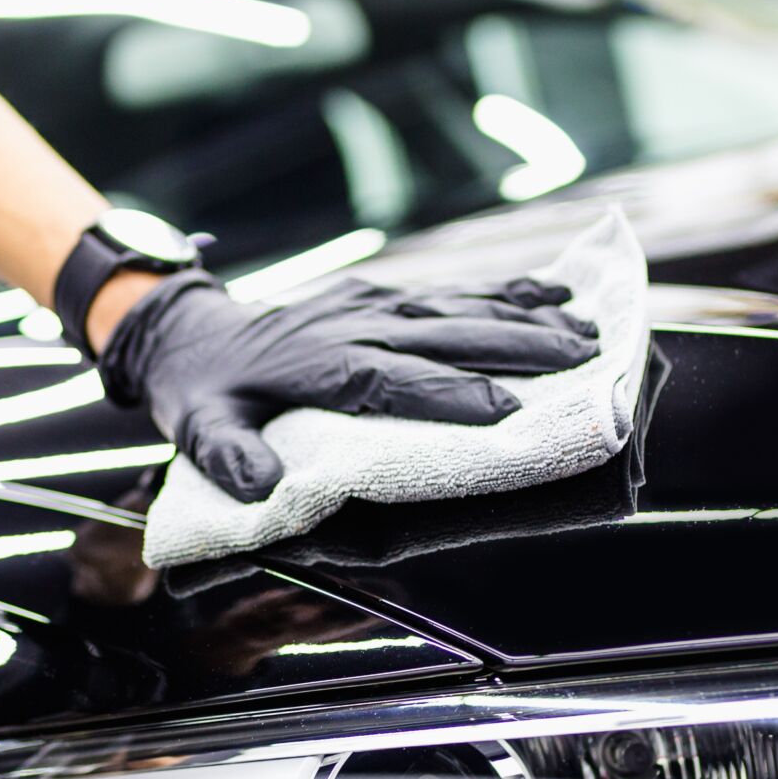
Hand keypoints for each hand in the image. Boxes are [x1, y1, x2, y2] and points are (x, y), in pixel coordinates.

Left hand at [98, 271, 599, 501]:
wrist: (190, 334)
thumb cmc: (205, 397)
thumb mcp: (200, 432)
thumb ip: (230, 459)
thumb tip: (260, 487)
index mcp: (316, 366)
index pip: (389, 378)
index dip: (446, 394)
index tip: (506, 411)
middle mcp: (352, 327)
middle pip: (442, 336)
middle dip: (514, 348)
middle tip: (580, 362)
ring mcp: (370, 304)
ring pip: (456, 309)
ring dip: (523, 318)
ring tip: (586, 329)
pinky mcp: (380, 295)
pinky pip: (449, 292)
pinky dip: (504, 291)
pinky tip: (557, 291)